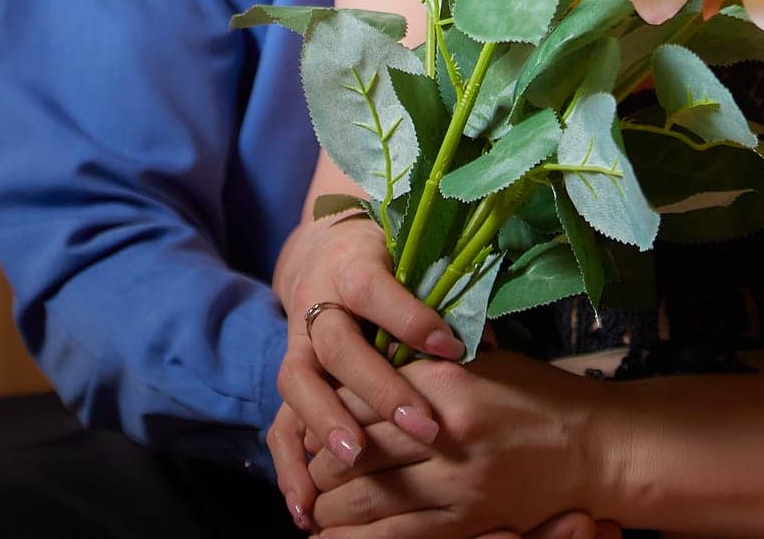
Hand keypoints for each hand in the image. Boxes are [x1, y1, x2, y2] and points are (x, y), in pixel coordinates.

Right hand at [269, 213, 465, 514]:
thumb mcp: (411, 262)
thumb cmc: (387, 264)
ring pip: (299, 381)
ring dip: (327, 423)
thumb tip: (484, 345)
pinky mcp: (290, 379)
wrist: (327, 257)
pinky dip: (289, 466)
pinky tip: (306, 506)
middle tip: (422, 426)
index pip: (374, 290)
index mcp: (351, 267)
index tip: (451, 347)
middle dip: (378, 388)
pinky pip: (279, 424)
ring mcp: (297, 344)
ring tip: (356, 460)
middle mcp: (317, 304)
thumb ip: (442, 298)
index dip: (410, 318)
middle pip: (338, 344)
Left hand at [308, 350, 619, 537]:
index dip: (327, 411)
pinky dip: (359, 538)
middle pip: (355, 450)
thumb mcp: (478, 362)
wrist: (592, 446)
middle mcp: (446, 430)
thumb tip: (364, 371)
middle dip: (320, 465)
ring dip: (331, 506)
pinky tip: (338, 535)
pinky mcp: (469, 521)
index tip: (313, 418)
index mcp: (445, 380)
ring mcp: (458, 482)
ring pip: (368, 500)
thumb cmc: (534, 394)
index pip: (361, 395)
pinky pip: (398, 537)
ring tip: (315, 505)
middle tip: (306, 470)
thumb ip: (422, 367)